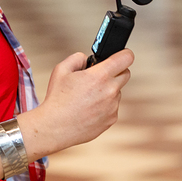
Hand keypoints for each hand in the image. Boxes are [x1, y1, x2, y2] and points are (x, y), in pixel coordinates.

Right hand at [17, 49, 132, 160]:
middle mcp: (110, 91)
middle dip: (115, 72)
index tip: (121, 55)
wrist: (55, 126)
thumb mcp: (61, 70)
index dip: (124, 54)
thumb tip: (86, 59)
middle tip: (99, 76)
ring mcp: (112, 106)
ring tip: (87, 97)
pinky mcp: (111, 119)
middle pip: (125, 74)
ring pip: (117, 92)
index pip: (126, 58)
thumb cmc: (57, 100)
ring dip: (107, 90)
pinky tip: (88, 108)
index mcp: (99, 76)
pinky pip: (113, 107)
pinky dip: (104, 105)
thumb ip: (77, 58)